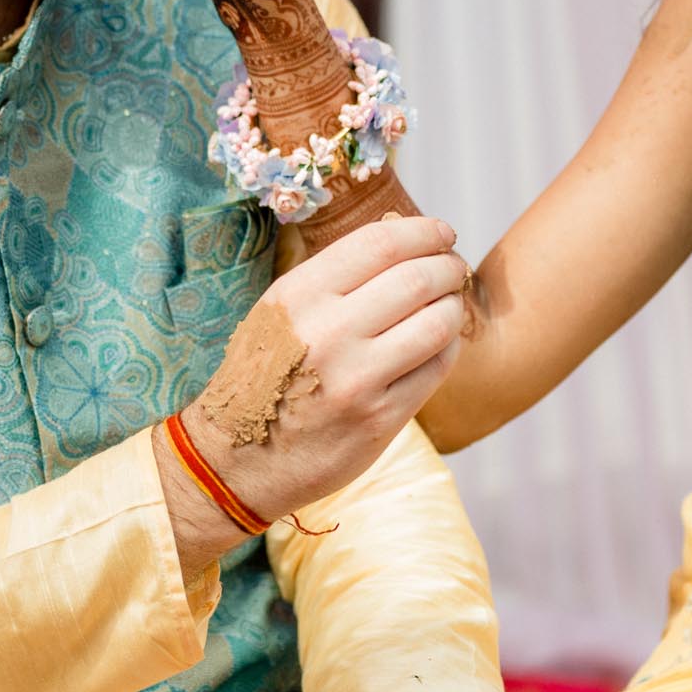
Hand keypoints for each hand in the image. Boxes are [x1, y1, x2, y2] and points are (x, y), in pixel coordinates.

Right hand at [185, 215, 469, 521]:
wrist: (237, 459)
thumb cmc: (264, 374)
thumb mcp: (281, 311)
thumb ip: (335, 277)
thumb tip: (405, 238)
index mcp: (300, 296)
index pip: (380, 244)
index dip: (423, 232)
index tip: (441, 233)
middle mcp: (327, 333)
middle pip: (417, 279)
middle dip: (448, 266)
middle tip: (453, 267)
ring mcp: (356, 379)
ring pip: (437, 324)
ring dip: (454, 306)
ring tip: (451, 303)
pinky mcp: (380, 419)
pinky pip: (436, 369)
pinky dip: (448, 347)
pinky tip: (440, 342)